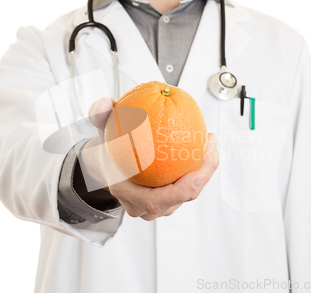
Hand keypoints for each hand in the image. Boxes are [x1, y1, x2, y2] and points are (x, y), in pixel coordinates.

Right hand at [87, 97, 219, 220]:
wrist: (108, 166)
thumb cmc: (108, 150)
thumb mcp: (102, 131)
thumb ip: (100, 116)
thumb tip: (104, 104)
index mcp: (127, 193)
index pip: (156, 200)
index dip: (181, 188)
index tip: (197, 167)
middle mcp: (142, 206)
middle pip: (182, 198)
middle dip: (203, 174)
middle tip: (210, 146)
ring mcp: (157, 205)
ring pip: (188, 194)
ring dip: (204, 171)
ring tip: (209, 144)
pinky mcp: (168, 200)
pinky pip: (188, 187)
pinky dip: (199, 169)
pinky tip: (205, 146)